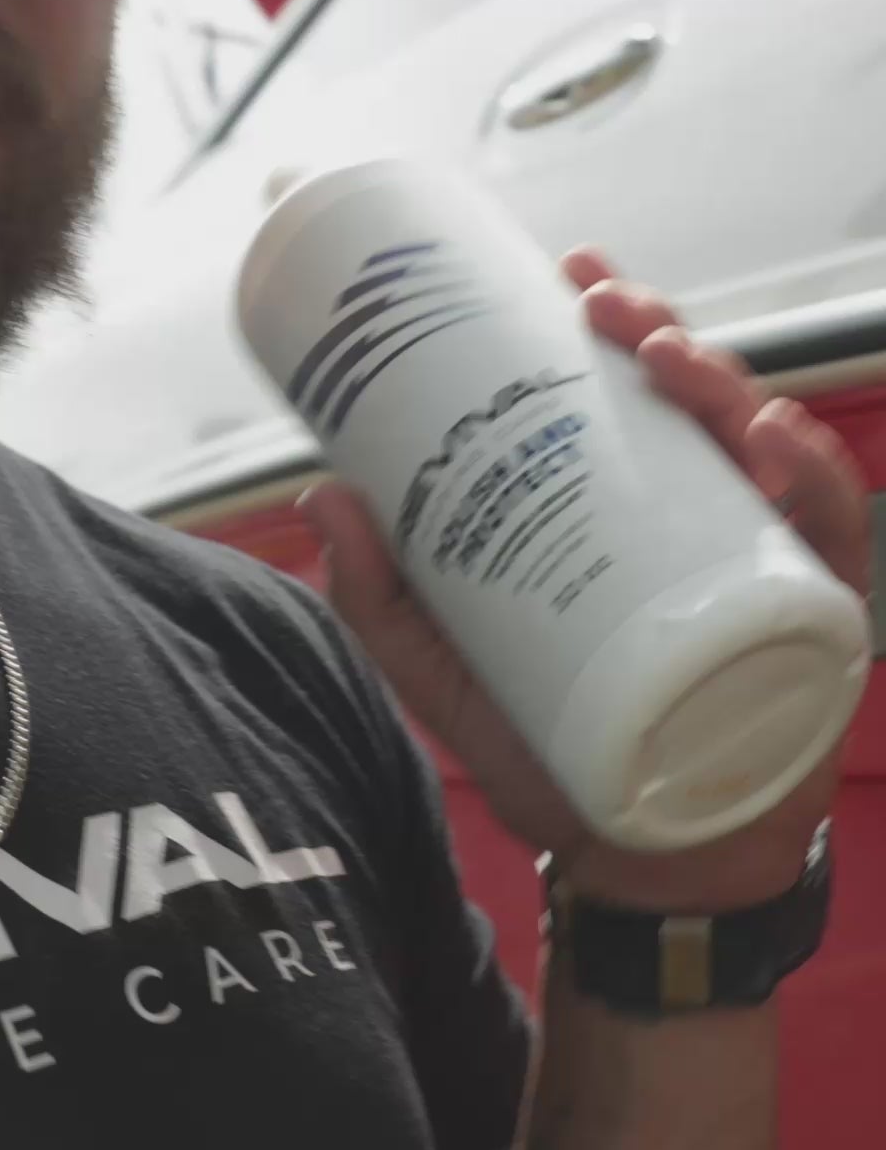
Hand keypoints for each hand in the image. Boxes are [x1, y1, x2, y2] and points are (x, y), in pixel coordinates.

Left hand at [301, 249, 870, 912]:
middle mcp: (706, 528)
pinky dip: (809, 481)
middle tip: (607, 307)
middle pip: (699, 407)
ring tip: (669, 358)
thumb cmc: (556, 763)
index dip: (616, 326)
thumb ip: (385, 603)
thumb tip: (322, 494)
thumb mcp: (452, 677)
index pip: (635, 403)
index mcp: (634, 520)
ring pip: (764, 448)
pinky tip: (769, 444)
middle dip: (663, 333)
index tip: (568, 275)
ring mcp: (762, 569)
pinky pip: (827, 537)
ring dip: (727, 385)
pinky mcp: (807, 625)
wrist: (638, 874)